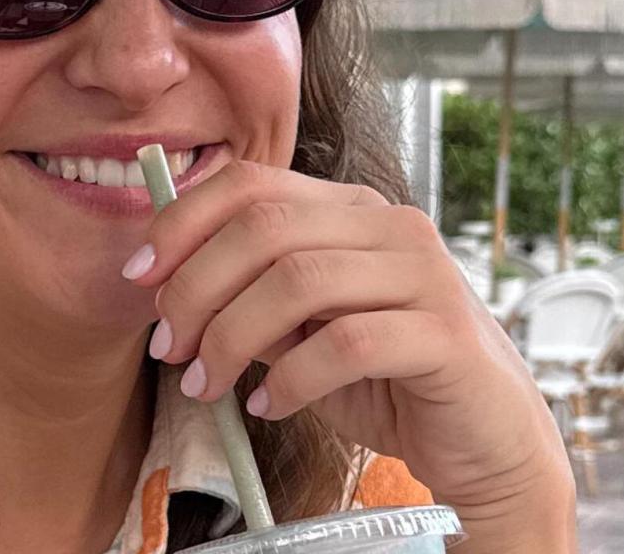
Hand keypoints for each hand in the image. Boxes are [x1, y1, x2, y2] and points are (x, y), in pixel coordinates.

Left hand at [124, 160, 574, 552]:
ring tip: (206, 385)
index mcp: (350, 210)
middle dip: (196, 288)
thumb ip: (249, 303)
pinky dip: (290, 380)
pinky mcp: (446, 336)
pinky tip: (268, 407)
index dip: (182, 222)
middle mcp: (391, 226)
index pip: (250, 183)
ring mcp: (425, 274)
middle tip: (170, 348)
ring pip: (298, 282)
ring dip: (231, 338)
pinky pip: (346, 345)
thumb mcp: (300, 334)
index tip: (139, 277)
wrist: (485, 439)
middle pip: (263, 228)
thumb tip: (170, 293)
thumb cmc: (386, 381)